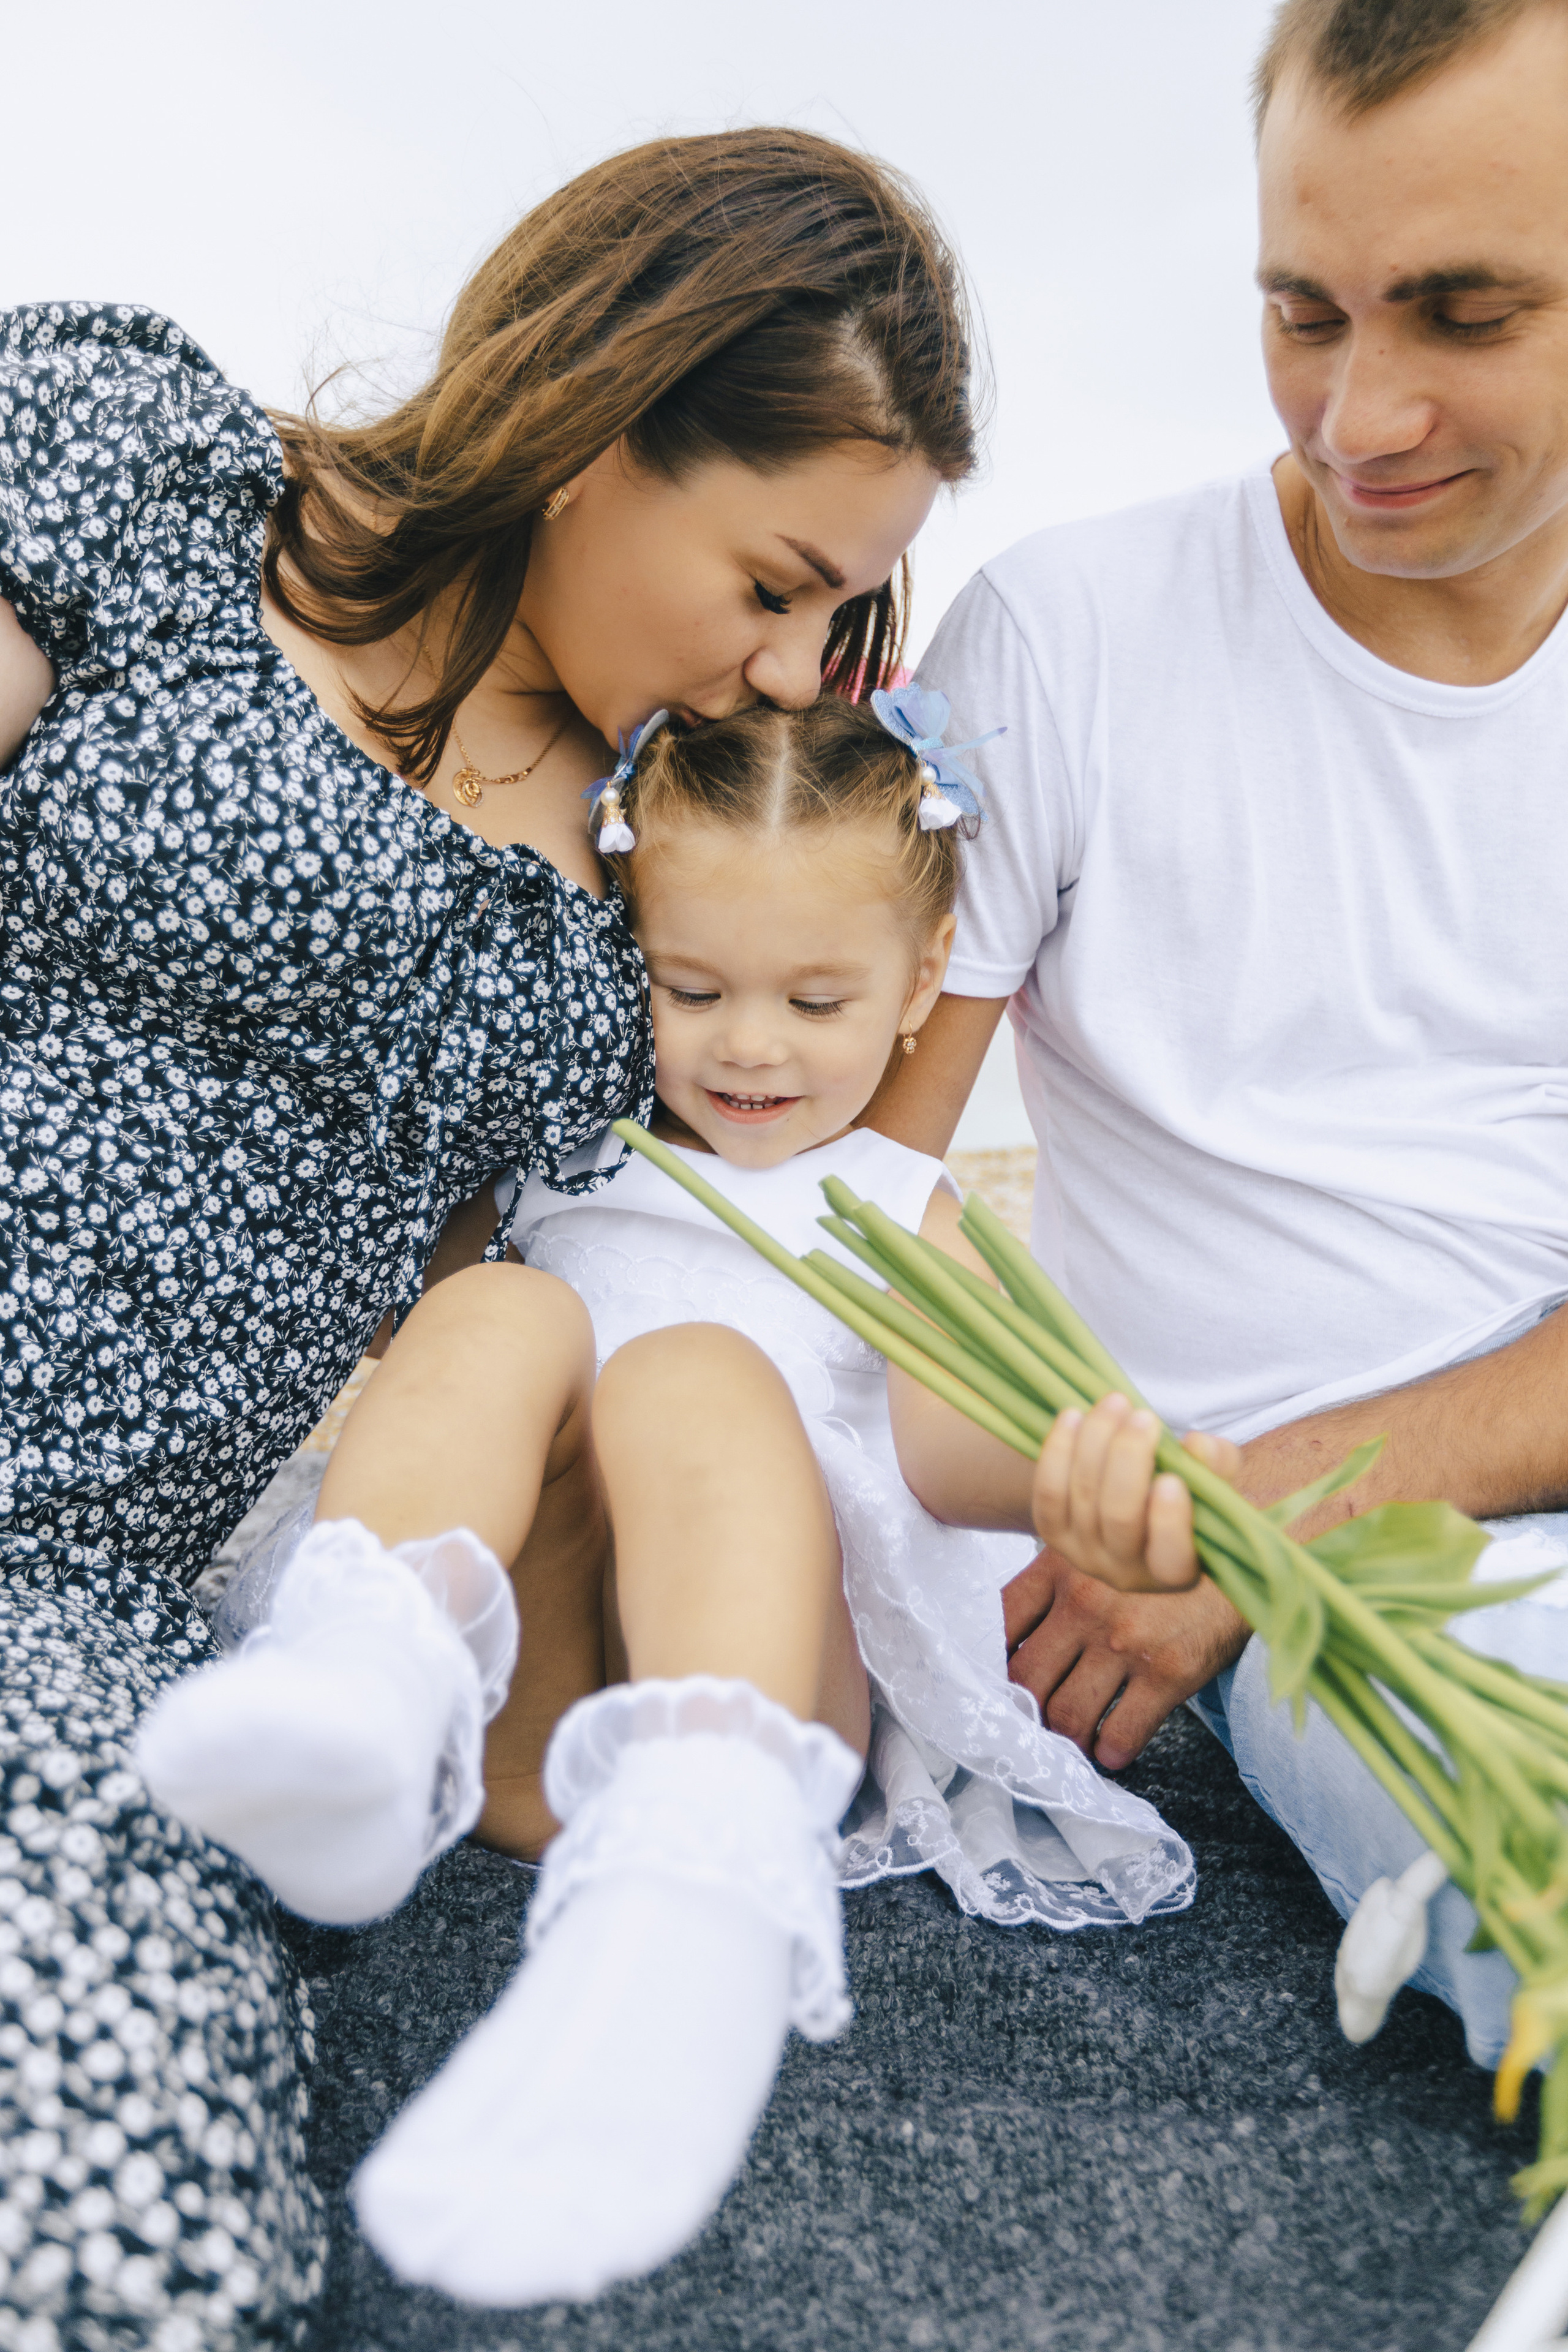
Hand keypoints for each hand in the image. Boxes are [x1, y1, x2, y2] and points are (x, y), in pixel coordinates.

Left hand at [1002, 1545, 1251, 1769]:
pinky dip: (1110, 1752)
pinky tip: (1110, 1751)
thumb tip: (1018, 1628)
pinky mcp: (1168, 1673)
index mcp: (1061, 1567)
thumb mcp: (1103, 1542)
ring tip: (1069, 1742)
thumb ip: (1061, 1575)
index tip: (992, 1680)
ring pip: (1066, 1714)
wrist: (1244, 1547)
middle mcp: (1086, 1605)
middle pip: (1025, 1678)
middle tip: (1028, 1723)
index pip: (1000, 1622)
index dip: (989, 1660)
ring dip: (1063, 1738)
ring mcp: (1126, 1642)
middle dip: (1022, 1710)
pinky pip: (1122, 1733)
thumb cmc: (1166, 1549)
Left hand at [1031, 1395, 1241, 1593]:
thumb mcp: (1209, 1483)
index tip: (1172, 1478)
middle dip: (1129, 1460)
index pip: (1171, 1560)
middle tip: (1143, 1416)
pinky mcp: (1052, 1533)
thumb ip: (1216, 1466)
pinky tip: (1073, 1415)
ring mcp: (1083, 1554)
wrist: (1126, 1500)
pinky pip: (1047, 1491)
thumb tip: (1199, 1444)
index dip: (1169, 1522)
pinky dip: (1058, 1450)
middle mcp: (1126, 1571)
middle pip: (1119, 1518)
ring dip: (1097, 1441)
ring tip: (1115, 1401)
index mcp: (1176, 1570)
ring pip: (1083, 1496)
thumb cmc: (1181, 1492)